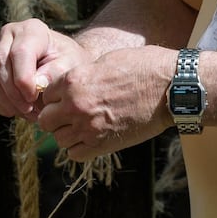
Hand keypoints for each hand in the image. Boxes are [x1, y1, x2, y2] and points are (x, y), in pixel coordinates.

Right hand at [0, 18, 90, 119]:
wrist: (58, 64)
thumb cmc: (65, 63)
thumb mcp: (69, 65)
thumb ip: (55, 72)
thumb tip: (38, 82)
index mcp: (31, 30)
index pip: (20, 52)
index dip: (24, 78)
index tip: (34, 98)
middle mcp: (8, 35)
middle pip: (0, 63)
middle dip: (14, 93)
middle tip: (31, 110)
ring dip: (9, 103)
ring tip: (29, 113)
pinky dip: (2, 106)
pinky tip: (20, 109)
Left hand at [37, 45, 173, 160]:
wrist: (171, 89)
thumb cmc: (142, 68)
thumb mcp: (105, 62)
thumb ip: (82, 76)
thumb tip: (71, 86)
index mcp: (73, 81)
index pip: (46, 94)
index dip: (55, 96)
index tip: (65, 98)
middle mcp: (75, 105)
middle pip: (45, 120)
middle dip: (55, 117)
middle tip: (70, 115)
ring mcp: (88, 127)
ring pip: (59, 139)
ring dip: (67, 134)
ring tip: (82, 127)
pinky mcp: (103, 145)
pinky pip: (75, 154)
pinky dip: (79, 149)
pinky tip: (91, 138)